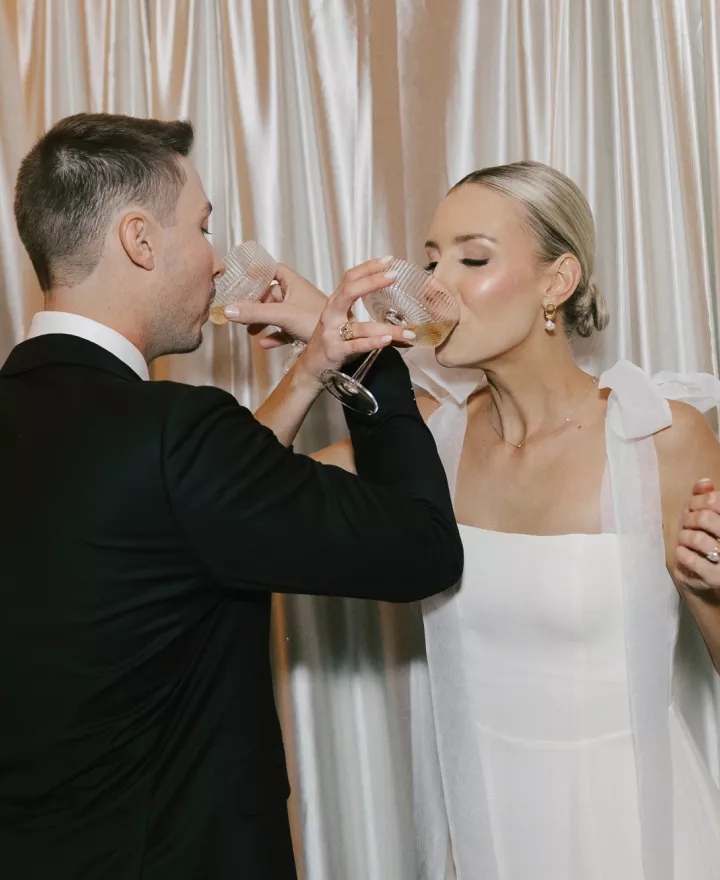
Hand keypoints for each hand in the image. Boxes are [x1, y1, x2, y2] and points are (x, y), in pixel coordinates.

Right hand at [222, 263, 328, 348]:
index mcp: (293, 283)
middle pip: (271, 293)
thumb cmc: (318, 320)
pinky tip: (265, 343)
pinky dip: (273, 335)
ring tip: (250, 329)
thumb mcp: (282, 315)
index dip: (258, 272)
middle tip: (241, 310)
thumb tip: (229, 309)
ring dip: (262, 320)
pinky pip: (284, 329)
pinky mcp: (304, 327)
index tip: (243, 277)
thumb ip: (254, 313)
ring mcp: (300, 311)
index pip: (273, 269)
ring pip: (276, 312)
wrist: (341, 340)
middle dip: (255, 303)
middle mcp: (297, 295)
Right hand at [292, 258, 413, 381]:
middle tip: (393, 275)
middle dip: (372, 281)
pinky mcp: (334, 351)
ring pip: (361, 327)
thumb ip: (359, 310)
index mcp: (335, 304)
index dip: (368, 267)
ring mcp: (332, 333)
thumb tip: (393, 306)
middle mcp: (331, 314)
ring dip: (387, 328)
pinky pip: (356, 346)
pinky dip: (372, 342)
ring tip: (408, 331)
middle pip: (349, 291)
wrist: (312, 367)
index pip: (350, 278)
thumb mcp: (343, 321)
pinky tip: (387, 341)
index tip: (388, 260)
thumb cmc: (332, 342)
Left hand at [675, 479, 719, 588]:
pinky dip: (681, 552)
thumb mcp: (708, 516)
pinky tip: (684, 552)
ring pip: (695, 538)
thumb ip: (706, 498)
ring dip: (684, 536)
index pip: (715, 501)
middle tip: (687, 524)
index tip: (693, 507)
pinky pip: (689, 558)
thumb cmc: (708, 539)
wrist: (710, 576)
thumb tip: (704, 482)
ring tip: (686, 539)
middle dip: (688, 519)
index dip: (697, 501)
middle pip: (704, 518)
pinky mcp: (714, 577)